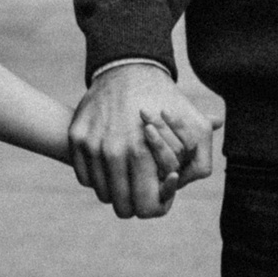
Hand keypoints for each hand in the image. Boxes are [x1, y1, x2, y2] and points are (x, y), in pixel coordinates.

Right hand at [68, 62, 215, 217]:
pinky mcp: (77, 138)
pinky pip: (85, 177)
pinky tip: (110, 166)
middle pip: (122, 206)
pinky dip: (97, 177)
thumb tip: (185, 181)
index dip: (154, 209)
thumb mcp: (193, 124)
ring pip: (102, 193)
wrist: (126, 68)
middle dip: (134, 204)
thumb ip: (200, 159)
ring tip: (127, 178)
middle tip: (142, 193)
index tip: (157, 198)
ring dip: (115, 191)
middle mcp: (113, 151)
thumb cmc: (163, 99)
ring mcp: (91, 145)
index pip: (146, 208)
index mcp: (142, 153)